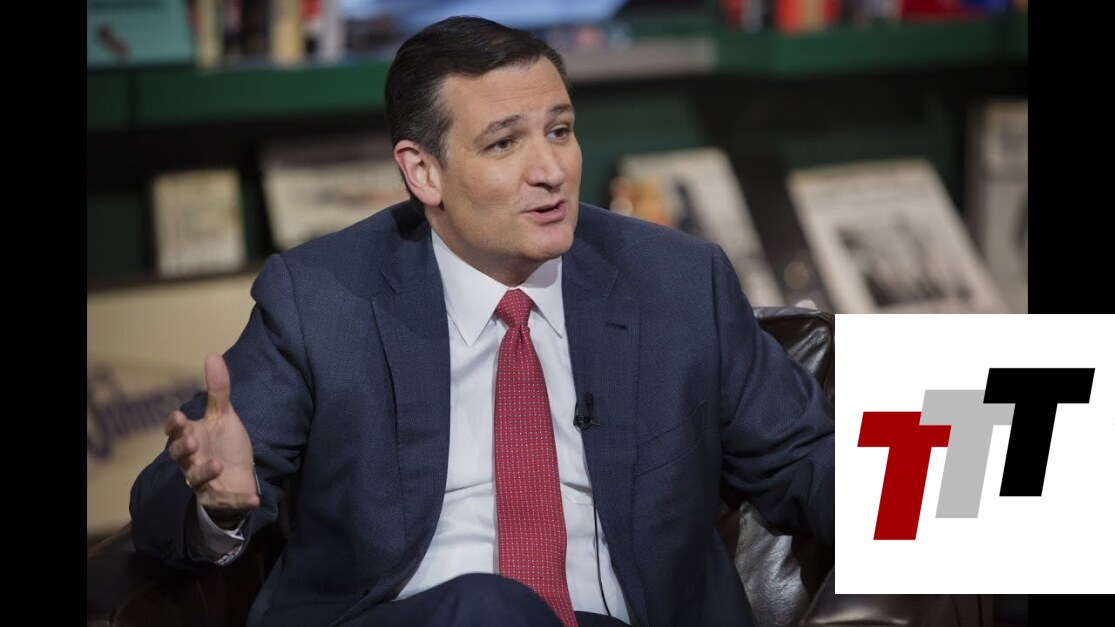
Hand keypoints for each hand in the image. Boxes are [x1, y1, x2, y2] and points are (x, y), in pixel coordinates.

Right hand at [165, 353, 260, 519]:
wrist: (238, 475)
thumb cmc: (225, 443)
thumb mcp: (224, 416)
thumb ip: (218, 390)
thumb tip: (212, 355)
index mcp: (191, 437)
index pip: (175, 431)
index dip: (175, 425)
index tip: (179, 416)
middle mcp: (191, 460)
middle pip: (179, 456)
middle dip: (184, 448)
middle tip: (194, 440)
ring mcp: (202, 481)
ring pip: (195, 479)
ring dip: (204, 471)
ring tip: (218, 464)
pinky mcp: (216, 499)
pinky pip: (225, 502)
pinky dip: (240, 501)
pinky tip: (254, 499)